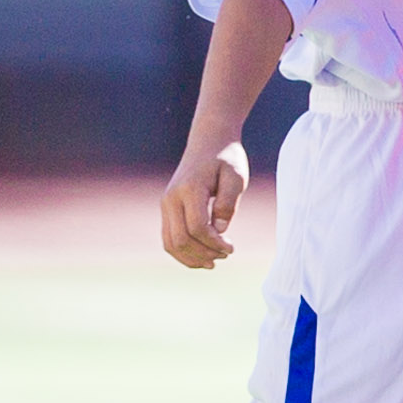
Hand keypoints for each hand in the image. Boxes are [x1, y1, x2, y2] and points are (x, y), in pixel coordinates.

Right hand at [162, 141, 247, 267]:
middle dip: (204, 254)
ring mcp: (166, 204)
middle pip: (181, 239)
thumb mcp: (236, 177)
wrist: (208, 141)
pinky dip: (183, 252)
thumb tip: (219, 231)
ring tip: (213, 262)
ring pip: (170, 243)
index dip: (214, 244)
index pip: (197, 228)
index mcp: (190, 189)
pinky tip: (201, 256)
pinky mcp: (167, 208)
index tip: (232, 248)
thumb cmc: (226, 158)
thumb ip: (228, 204)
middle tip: (226, 255)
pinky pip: (169, 238)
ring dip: (191, 258)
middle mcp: (172, 198)